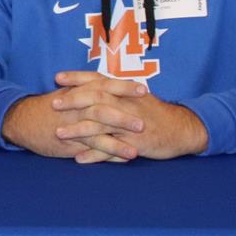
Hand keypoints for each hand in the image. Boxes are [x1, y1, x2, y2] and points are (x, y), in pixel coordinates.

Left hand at [56, 71, 208, 160]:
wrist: (182, 130)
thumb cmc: (155, 113)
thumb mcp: (136, 97)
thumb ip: (115, 91)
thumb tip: (92, 85)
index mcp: (125, 92)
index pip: (98, 79)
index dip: (77, 77)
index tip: (57, 77)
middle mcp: (126, 104)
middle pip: (96, 99)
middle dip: (73, 100)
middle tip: (53, 103)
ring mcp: (129, 125)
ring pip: (100, 125)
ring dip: (77, 130)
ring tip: (58, 134)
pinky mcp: (134, 143)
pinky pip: (111, 150)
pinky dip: (94, 155)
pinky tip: (79, 159)